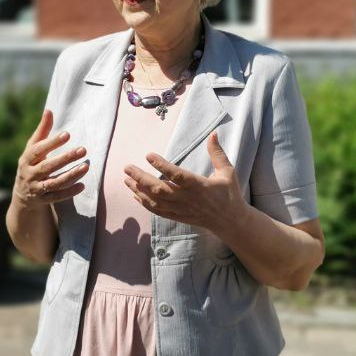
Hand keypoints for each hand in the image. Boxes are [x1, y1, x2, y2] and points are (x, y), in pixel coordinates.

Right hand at [13, 110, 89, 209]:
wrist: (22, 195)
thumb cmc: (31, 164)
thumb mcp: (33, 148)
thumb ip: (42, 131)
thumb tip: (49, 111)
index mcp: (26, 159)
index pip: (38, 150)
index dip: (52, 143)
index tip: (67, 135)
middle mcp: (29, 174)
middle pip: (48, 166)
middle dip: (65, 158)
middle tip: (83, 150)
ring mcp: (35, 188)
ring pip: (54, 182)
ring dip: (70, 175)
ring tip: (86, 167)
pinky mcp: (43, 200)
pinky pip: (56, 197)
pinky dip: (69, 192)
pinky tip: (82, 186)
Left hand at [124, 131, 244, 234]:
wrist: (229, 221)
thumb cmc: (228, 194)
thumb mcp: (228, 171)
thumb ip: (217, 153)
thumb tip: (213, 133)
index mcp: (199, 186)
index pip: (177, 176)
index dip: (162, 166)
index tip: (149, 155)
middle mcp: (187, 199)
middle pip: (160, 189)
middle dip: (141, 178)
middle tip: (127, 167)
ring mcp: (181, 209)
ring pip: (155, 201)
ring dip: (138, 190)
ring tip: (126, 179)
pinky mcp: (177, 216)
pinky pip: (157, 211)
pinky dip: (144, 203)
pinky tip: (134, 195)